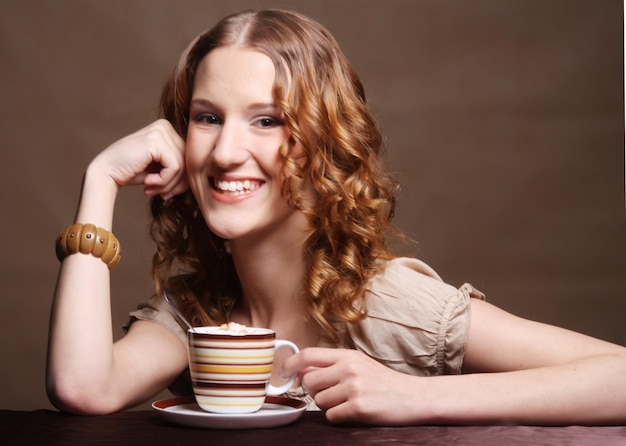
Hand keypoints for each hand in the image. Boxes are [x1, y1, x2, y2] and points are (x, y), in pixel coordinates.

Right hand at [89, 119, 187, 198]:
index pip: (189, 158)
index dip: (182, 180)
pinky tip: (148, 182)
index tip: (166, 192)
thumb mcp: (161, 168)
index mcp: (168, 131)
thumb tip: (199, 177)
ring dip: (169, 184)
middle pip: (188, 161)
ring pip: (183, 166)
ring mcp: (161, 130)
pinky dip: (164, 180)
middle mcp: (166, 126)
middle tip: (161, 194)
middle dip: (177, 184)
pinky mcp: (156, 140)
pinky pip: (175, 167)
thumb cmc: (132, 172)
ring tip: (152, 189)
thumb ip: (179, 168)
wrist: (106, 173)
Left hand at [281, 347, 420, 424]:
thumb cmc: (384, 382)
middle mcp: (349, 368)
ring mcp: (354, 387)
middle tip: (330, 394)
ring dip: (329, 406)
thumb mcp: (359, 364)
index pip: (308, 354)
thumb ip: (333, 365)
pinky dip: (338, 417)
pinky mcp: (358, 407)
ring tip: (347, 402)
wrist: (413, 397)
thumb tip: (301, 369)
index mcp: (348, 355)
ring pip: (319, 401)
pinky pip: (331, 416)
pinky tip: (353, 412)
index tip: (284, 372)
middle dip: (314, 391)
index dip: (291, 363)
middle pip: (308, 381)